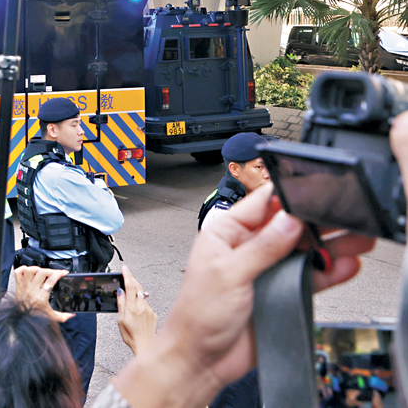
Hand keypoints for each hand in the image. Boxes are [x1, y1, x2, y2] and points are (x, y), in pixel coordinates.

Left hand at [13, 266, 72, 322]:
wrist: (20, 318)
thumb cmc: (34, 316)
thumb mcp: (49, 317)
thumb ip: (61, 317)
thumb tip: (71, 315)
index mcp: (41, 298)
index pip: (50, 281)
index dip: (58, 274)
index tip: (63, 272)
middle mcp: (32, 290)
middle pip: (41, 273)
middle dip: (50, 270)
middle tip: (54, 272)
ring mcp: (24, 287)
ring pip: (29, 270)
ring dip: (37, 269)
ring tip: (41, 272)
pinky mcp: (18, 285)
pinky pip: (18, 272)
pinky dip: (23, 269)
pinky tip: (29, 272)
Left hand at [113, 183, 373, 407]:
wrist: (202, 358)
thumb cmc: (197, 315)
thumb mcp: (228, 274)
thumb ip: (262, 247)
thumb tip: (290, 221)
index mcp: (226, 232)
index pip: (261, 203)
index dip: (289, 198)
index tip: (315, 196)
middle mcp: (247, 246)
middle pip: (289, 225)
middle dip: (317, 221)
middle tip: (346, 217)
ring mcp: (267, 269)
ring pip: (304, 249)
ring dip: (329, 244)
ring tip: (357, 239)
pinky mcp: (281, 291)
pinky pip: (310, 275)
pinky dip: (329, 270)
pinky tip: (345, 265)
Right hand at [116, 265, 156, 355]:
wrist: (145, 346)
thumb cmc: (131, 336)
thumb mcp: (120, 320)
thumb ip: (121, 304)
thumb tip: (120, 292)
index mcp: (132, 307)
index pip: (130, 286)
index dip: (127, 275)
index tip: (125, 268)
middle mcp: (142, 306)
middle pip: (138, 287)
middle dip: (132, 280)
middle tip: (126, 278)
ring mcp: (149, 310)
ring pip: (142, 296)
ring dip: (136, 295)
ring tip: (130, 303)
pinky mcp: (154, 314)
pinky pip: (146, 304)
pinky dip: (141, 304)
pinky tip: (137, 314)